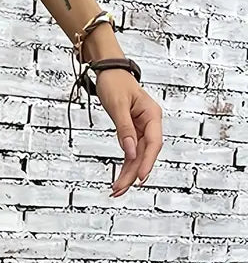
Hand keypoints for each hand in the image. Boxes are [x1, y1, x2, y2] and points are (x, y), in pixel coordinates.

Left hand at [95, 70, 162, 196]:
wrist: (110, 72)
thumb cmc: (115, 83)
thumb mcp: (118, 106)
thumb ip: (124, 129)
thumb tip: (129, 152)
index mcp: (152, 115)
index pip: (153, 143)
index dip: (147, 162)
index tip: (140, 178)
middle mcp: (150, 123)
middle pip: (144, 154)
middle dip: (132, 173)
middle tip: (120, 190)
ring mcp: (142, 129)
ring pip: (137, 156)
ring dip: (127, 173)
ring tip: (117, 190)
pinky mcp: (132, 132)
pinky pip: (131, 152)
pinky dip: (125, 165)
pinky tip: (120, 178)